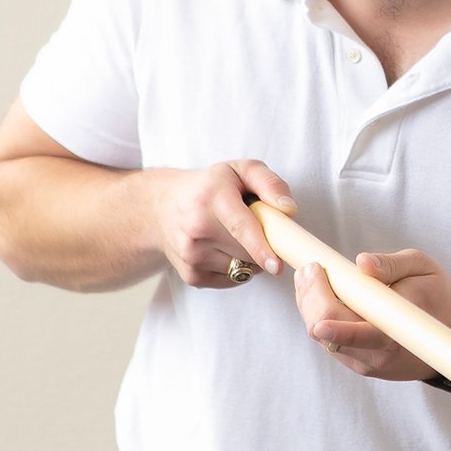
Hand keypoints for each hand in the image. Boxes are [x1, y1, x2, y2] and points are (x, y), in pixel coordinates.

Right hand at [151, 160, 294, 286]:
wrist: (162, 207)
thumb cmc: (210, 187)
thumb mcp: (241, 170)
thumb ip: (269, 183)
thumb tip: (288, 210)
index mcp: (211, 198)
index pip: (240, 227)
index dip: (261, 247)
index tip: (276, 265)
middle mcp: (197, 229)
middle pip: (249, 251)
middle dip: (264, 244)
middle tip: (255, 225)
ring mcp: (191, 255)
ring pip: (243, 268)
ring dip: (250, 257)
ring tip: (233, 235)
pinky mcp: (191, 275)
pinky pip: (232, 279)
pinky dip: (237, 267)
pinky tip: (223, 248)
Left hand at [294, 248, 450, 382]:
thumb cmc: (437, 295)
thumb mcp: (423, 267)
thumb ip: (392, 264)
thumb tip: (362, 263)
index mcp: (395, 331)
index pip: (349, 329)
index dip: (321, 305)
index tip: (312, 272)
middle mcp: (377, 354)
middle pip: (323, 331)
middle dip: (309, 297)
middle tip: (309, 269)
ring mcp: (365, 363)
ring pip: (321, 337)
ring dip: (311, 306)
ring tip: (314, 277)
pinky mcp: (358, 363)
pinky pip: (329, 340)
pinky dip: (321, 316)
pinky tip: (324, 296)